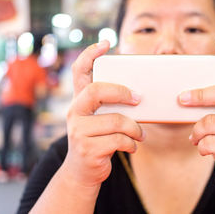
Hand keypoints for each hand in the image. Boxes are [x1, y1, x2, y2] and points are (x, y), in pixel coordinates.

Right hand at [63, 41, 144, 187]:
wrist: (81, 172)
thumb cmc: (97, 140)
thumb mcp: (98, 120)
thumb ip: (109, 106)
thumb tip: (139, 95)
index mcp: (78, 101)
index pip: (79, 72)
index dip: (89, 55)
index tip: (105, 43)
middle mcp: (74, 112)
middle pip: (96, 90)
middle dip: (122, 92)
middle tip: (139, 98)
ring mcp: (78, 131)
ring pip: (116, 120)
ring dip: (135, 128)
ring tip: (140, 134)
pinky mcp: (88, 149)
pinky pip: (119, 140)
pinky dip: (131, 144)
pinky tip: (132, 146)